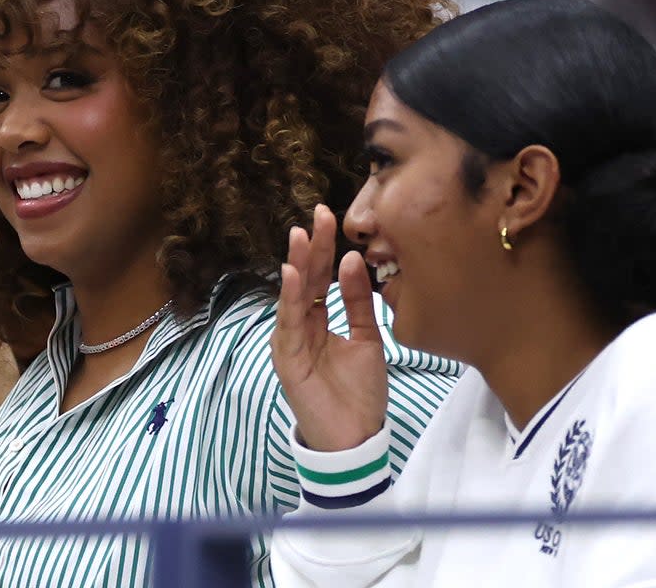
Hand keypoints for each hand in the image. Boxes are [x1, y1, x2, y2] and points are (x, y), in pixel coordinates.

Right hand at [270, 204, 387, 451]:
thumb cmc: (359, 392)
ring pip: (293, 297)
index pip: (319, 278)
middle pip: (305, 281)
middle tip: (318, 215)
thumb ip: (359, 302)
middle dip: (310, 248)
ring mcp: (290, 342)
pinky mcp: (288, 360)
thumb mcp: (367, 339)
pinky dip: (291, 298)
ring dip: (297, 265)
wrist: (356, 439)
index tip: (330, 218)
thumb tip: (354, 260)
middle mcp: (300, 327)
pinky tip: (295, 275)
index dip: (323, 249)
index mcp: (318, 322)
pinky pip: (289, 323)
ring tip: (301, 236)